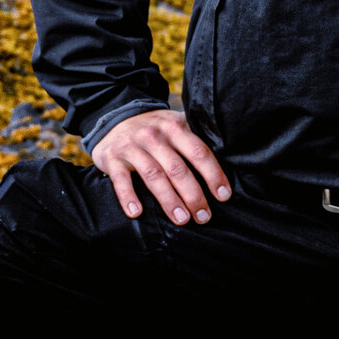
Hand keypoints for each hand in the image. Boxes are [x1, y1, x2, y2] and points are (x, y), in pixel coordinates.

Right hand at [93, 108, 231, 224]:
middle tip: (204, 216)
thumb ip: (194, 140)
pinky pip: (121, 179)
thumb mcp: (175, 126)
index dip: (213, 174)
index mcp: (174, 127)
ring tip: (182, 219)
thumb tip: (226, 164)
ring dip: (169, 200)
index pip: (198, 152)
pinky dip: (128, 197)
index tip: (223, 196)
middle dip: (193, 195)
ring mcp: (132, 146)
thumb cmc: (155, 131)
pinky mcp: (112, 158)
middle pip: (177, 168)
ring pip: (153, 175)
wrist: (115, 119)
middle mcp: (154, 135)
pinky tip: (137, 213)